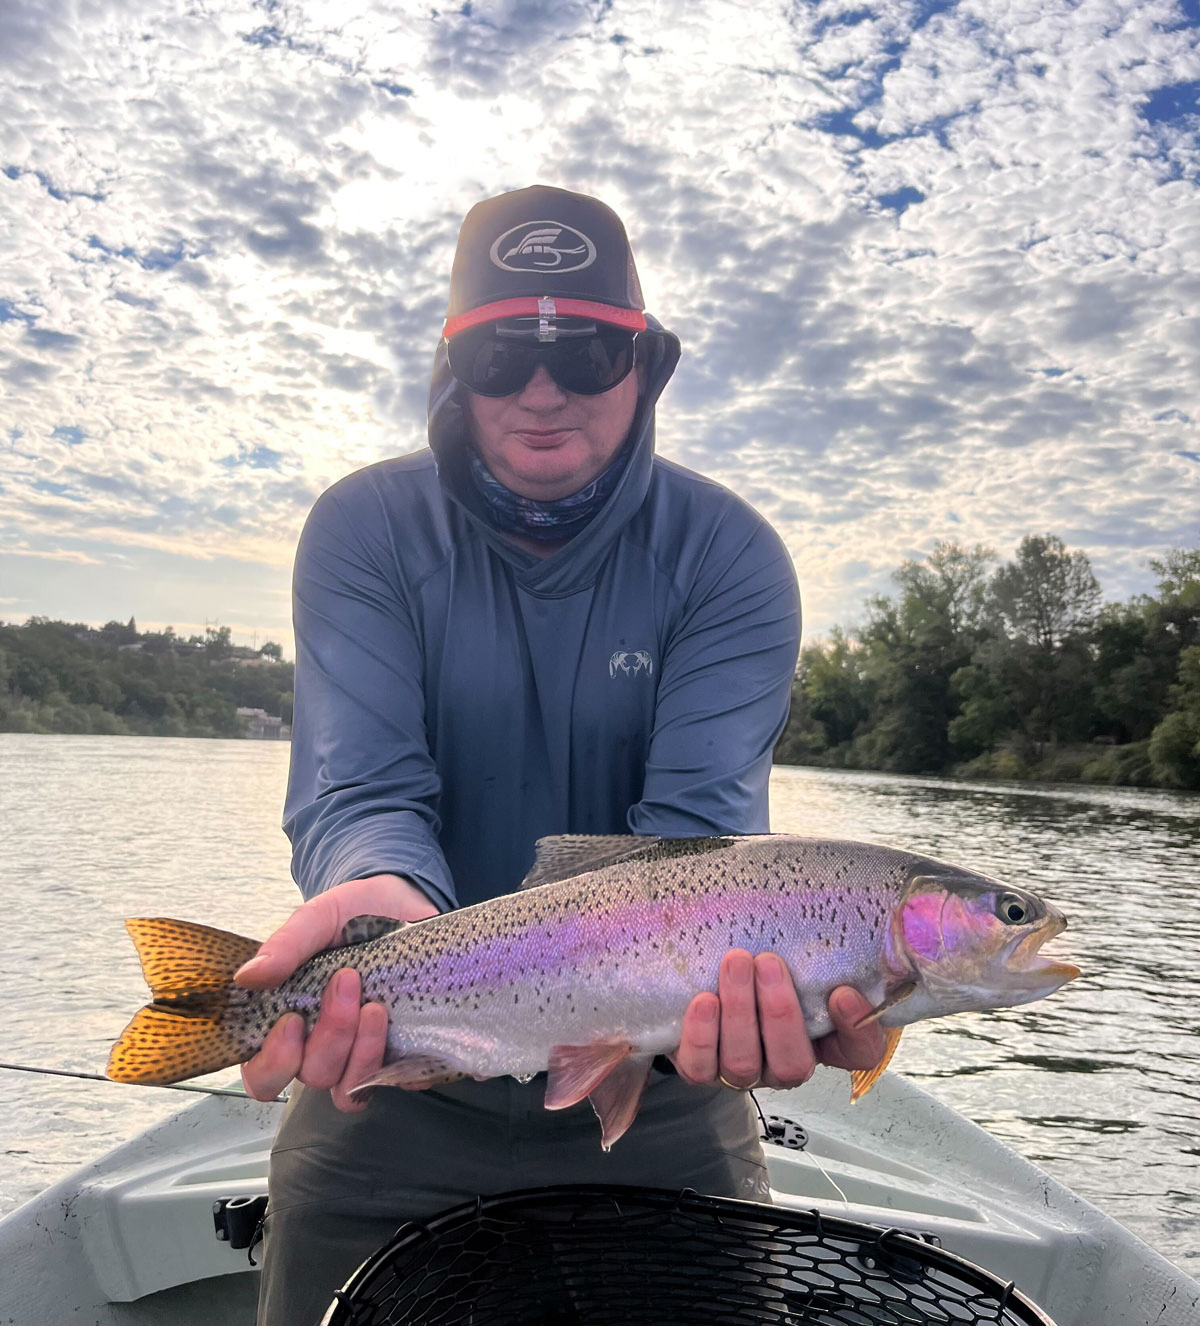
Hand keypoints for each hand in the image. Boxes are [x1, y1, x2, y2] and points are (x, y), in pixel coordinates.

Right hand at [235, 874, 438, 1110]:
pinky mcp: (401, 1053)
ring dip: (362, 1053)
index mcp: (290, 1021)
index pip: (263, 1075)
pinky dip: (401, 1067)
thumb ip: (286, 946)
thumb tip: (246, 977)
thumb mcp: (319, 918)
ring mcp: (361, 1054)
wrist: (405, 902)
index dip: (273, 1063)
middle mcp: (322, 1045)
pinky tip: (404, 1029)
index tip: (293, 1020)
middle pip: (313, 1075)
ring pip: (350, 1089)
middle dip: (330, 1036)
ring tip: (375, 1007)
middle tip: (347, 982)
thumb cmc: (352, 914)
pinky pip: (398, 1081)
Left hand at [671, 950, 885, 1090]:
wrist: (714, 975)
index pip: (860, 1052)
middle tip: (770, 962)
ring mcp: (743, 1071)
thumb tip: (854, 937)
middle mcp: (785, 1065)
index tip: (842, 993)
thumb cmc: (769, 963)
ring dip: (740, 1012)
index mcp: (824, 1041)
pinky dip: (702, 1034)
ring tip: (737, 962)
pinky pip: (700, 1067)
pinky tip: (704, 1000)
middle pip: (792, 1065)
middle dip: (780, 1013)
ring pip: (743, 1063)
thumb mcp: (802, 956)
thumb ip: (826, 953)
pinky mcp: (702, 1068)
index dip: (856, 1029)